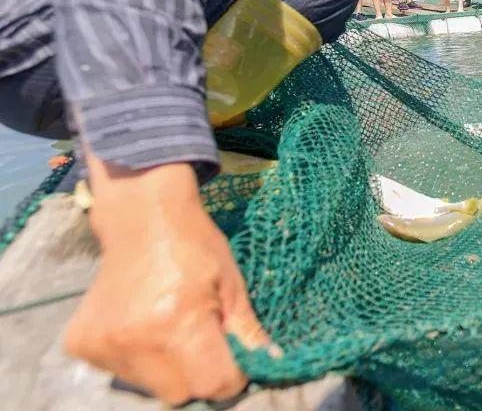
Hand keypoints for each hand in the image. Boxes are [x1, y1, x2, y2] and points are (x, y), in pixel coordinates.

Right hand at [65, 158, 271, 404]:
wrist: (143, 218)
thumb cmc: (195, 247)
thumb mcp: (231, 285)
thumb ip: (246, 332)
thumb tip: (269, 364)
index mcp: (177, 322)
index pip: (213, 384)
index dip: (230, 375)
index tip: (232, 357)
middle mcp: (135, 338)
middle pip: (179, 392)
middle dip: (197, 374)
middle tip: (200, 337)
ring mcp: (103, 343)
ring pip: (149, 387)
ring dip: (167, 368)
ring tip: (169, 325)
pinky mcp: (82, 343)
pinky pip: (121, 373)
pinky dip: (138, 359)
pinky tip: (142, 324)